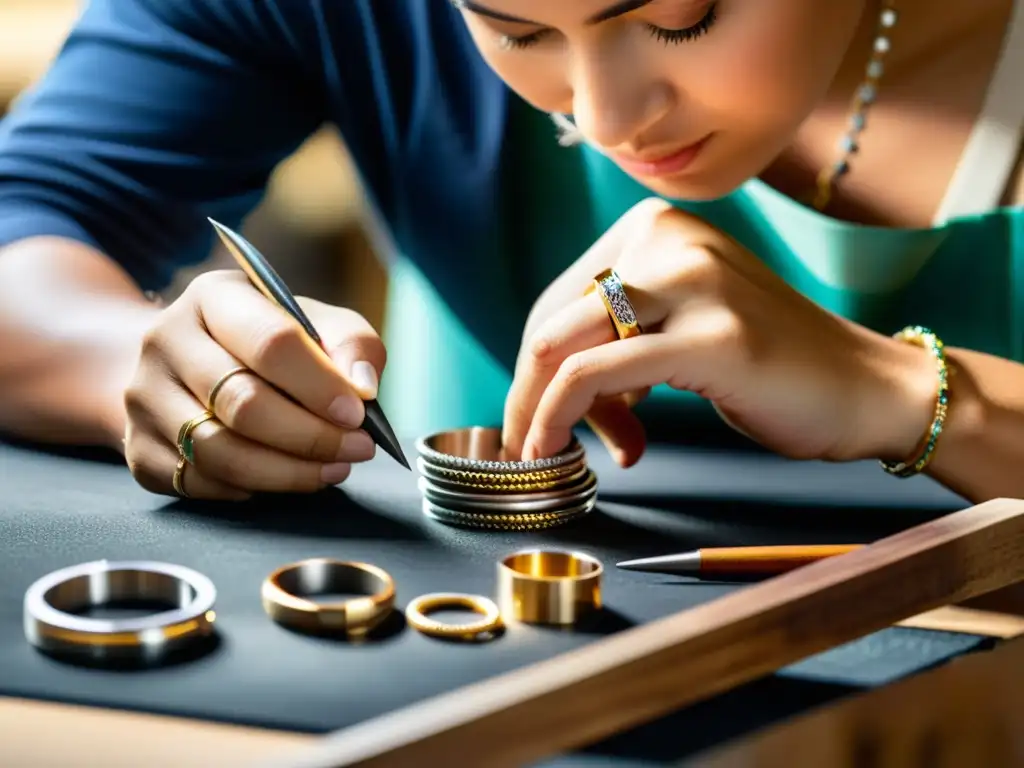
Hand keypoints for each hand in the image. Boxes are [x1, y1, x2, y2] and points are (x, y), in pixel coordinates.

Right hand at [123, 270, 384, 498]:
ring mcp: (143, 397)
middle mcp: (166, 340)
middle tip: (357, 450)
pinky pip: (200, 483)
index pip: (270, 342)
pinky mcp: (137, 449)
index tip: (357, 414)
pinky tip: (283, 478)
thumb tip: (362, 387)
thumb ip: (352, 344)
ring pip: (220, 452)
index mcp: (214, 296)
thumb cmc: (268, 344)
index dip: (319, 385)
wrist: (186, 364)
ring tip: (332, 470)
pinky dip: (251, 489)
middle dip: (311, 436)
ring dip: (288, 472)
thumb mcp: (316, 324)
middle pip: (243, 403)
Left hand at [503, 198, 936, 466]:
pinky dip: (557, 416)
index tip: (541, 417)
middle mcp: (669, 239)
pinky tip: (560, 448)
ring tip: (553, 453)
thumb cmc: (772, 367)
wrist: (865, 387)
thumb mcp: (680, 331)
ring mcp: (692, 283)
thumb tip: (552, 392)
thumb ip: (618, 344)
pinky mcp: (709, 337)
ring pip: (560, 345)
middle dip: (526, 394)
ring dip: (536, 410)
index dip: (537, 369)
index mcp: (657, 226)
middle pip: (551, 322)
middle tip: (528, 446)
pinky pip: (593, 375)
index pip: (559, 301)